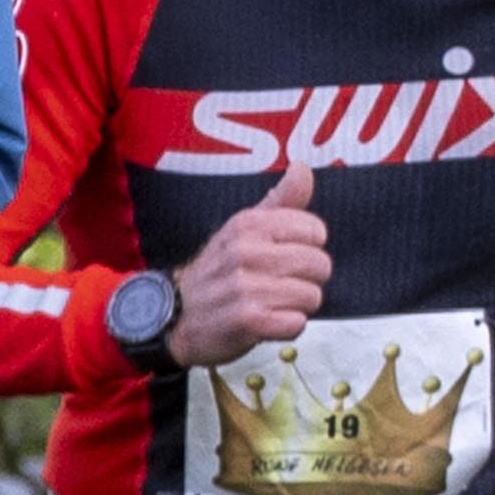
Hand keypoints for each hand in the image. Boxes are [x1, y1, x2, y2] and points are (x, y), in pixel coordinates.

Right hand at [167, 164, 331, 364]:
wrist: (175, 316)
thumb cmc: (220, 271)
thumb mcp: (243, 229)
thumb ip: (281, 200)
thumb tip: (302, 167)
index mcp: (249, 224)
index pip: (316, 231)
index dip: (309, 248)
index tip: (286, 256)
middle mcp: (245, 251)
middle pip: (319, 265)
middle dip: (308, 280)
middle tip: (280, 285)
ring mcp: (245, 287)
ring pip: (312, 296)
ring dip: (298, 306)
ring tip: (271, 304)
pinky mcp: (246, 321)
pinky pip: (297, 323)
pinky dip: (288, 327)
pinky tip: (267, 323)